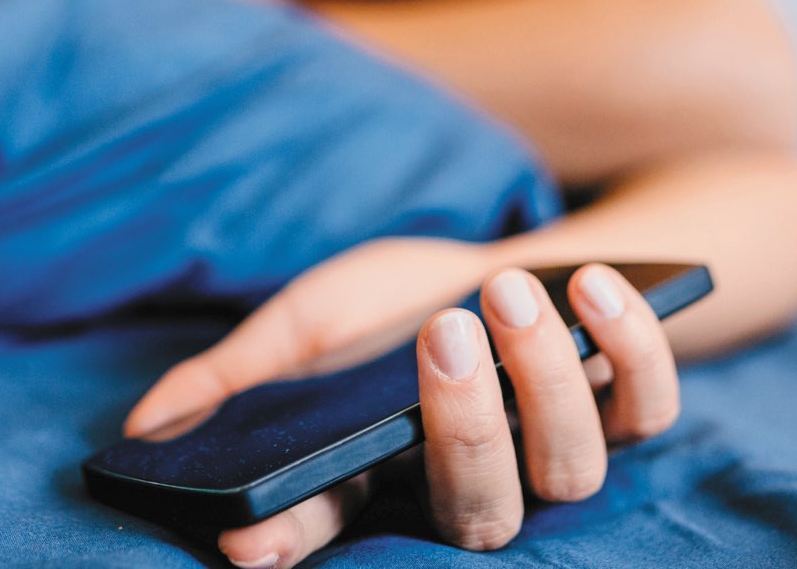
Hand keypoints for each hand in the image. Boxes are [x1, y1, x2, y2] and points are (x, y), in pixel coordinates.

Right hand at [124, 242, 681, 566]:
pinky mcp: (629, 409)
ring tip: (508, 289)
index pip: (337, 528)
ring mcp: (558, 450)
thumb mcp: (315, 318)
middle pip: (478, 513)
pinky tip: (591, 283)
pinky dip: (633, 345)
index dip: (294, 538)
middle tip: (445, 333)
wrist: (516, 258)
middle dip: (464, 428)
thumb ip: (240, 372)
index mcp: (391, 473)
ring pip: (571, 468)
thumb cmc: (403, 300)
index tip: (249, 535)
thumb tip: (144, 428)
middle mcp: (478, 481)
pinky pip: (652, 407)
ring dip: (548, 375)